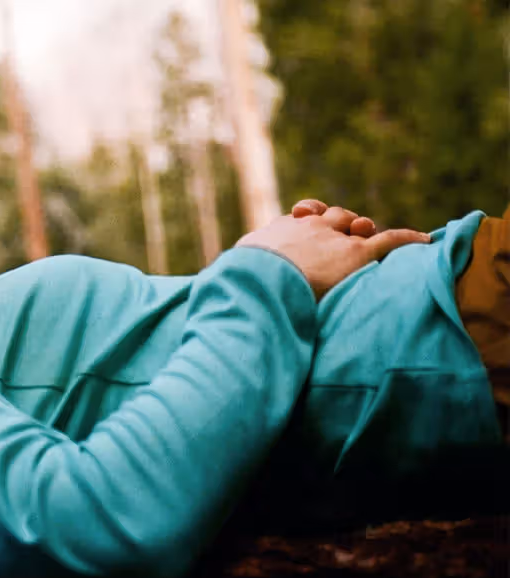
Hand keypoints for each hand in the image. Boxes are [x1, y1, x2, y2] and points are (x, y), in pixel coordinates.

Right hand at [236, 200, 429, 299]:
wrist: (259, 281)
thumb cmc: (240, 282)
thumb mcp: (234, 271)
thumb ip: (241, 273)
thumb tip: (225, 289)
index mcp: (280, 230)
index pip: (300, 218)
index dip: (307, 221)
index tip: (304, 222)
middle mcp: (310, 226)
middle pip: (332, 217)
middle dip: (339, 223)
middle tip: (341, 235)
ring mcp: (335, 238)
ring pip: (359, 225)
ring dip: (364, 229)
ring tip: (367, 236)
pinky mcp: (359, 253)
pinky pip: (391, 240)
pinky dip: (408, 240)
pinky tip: (424, 241)